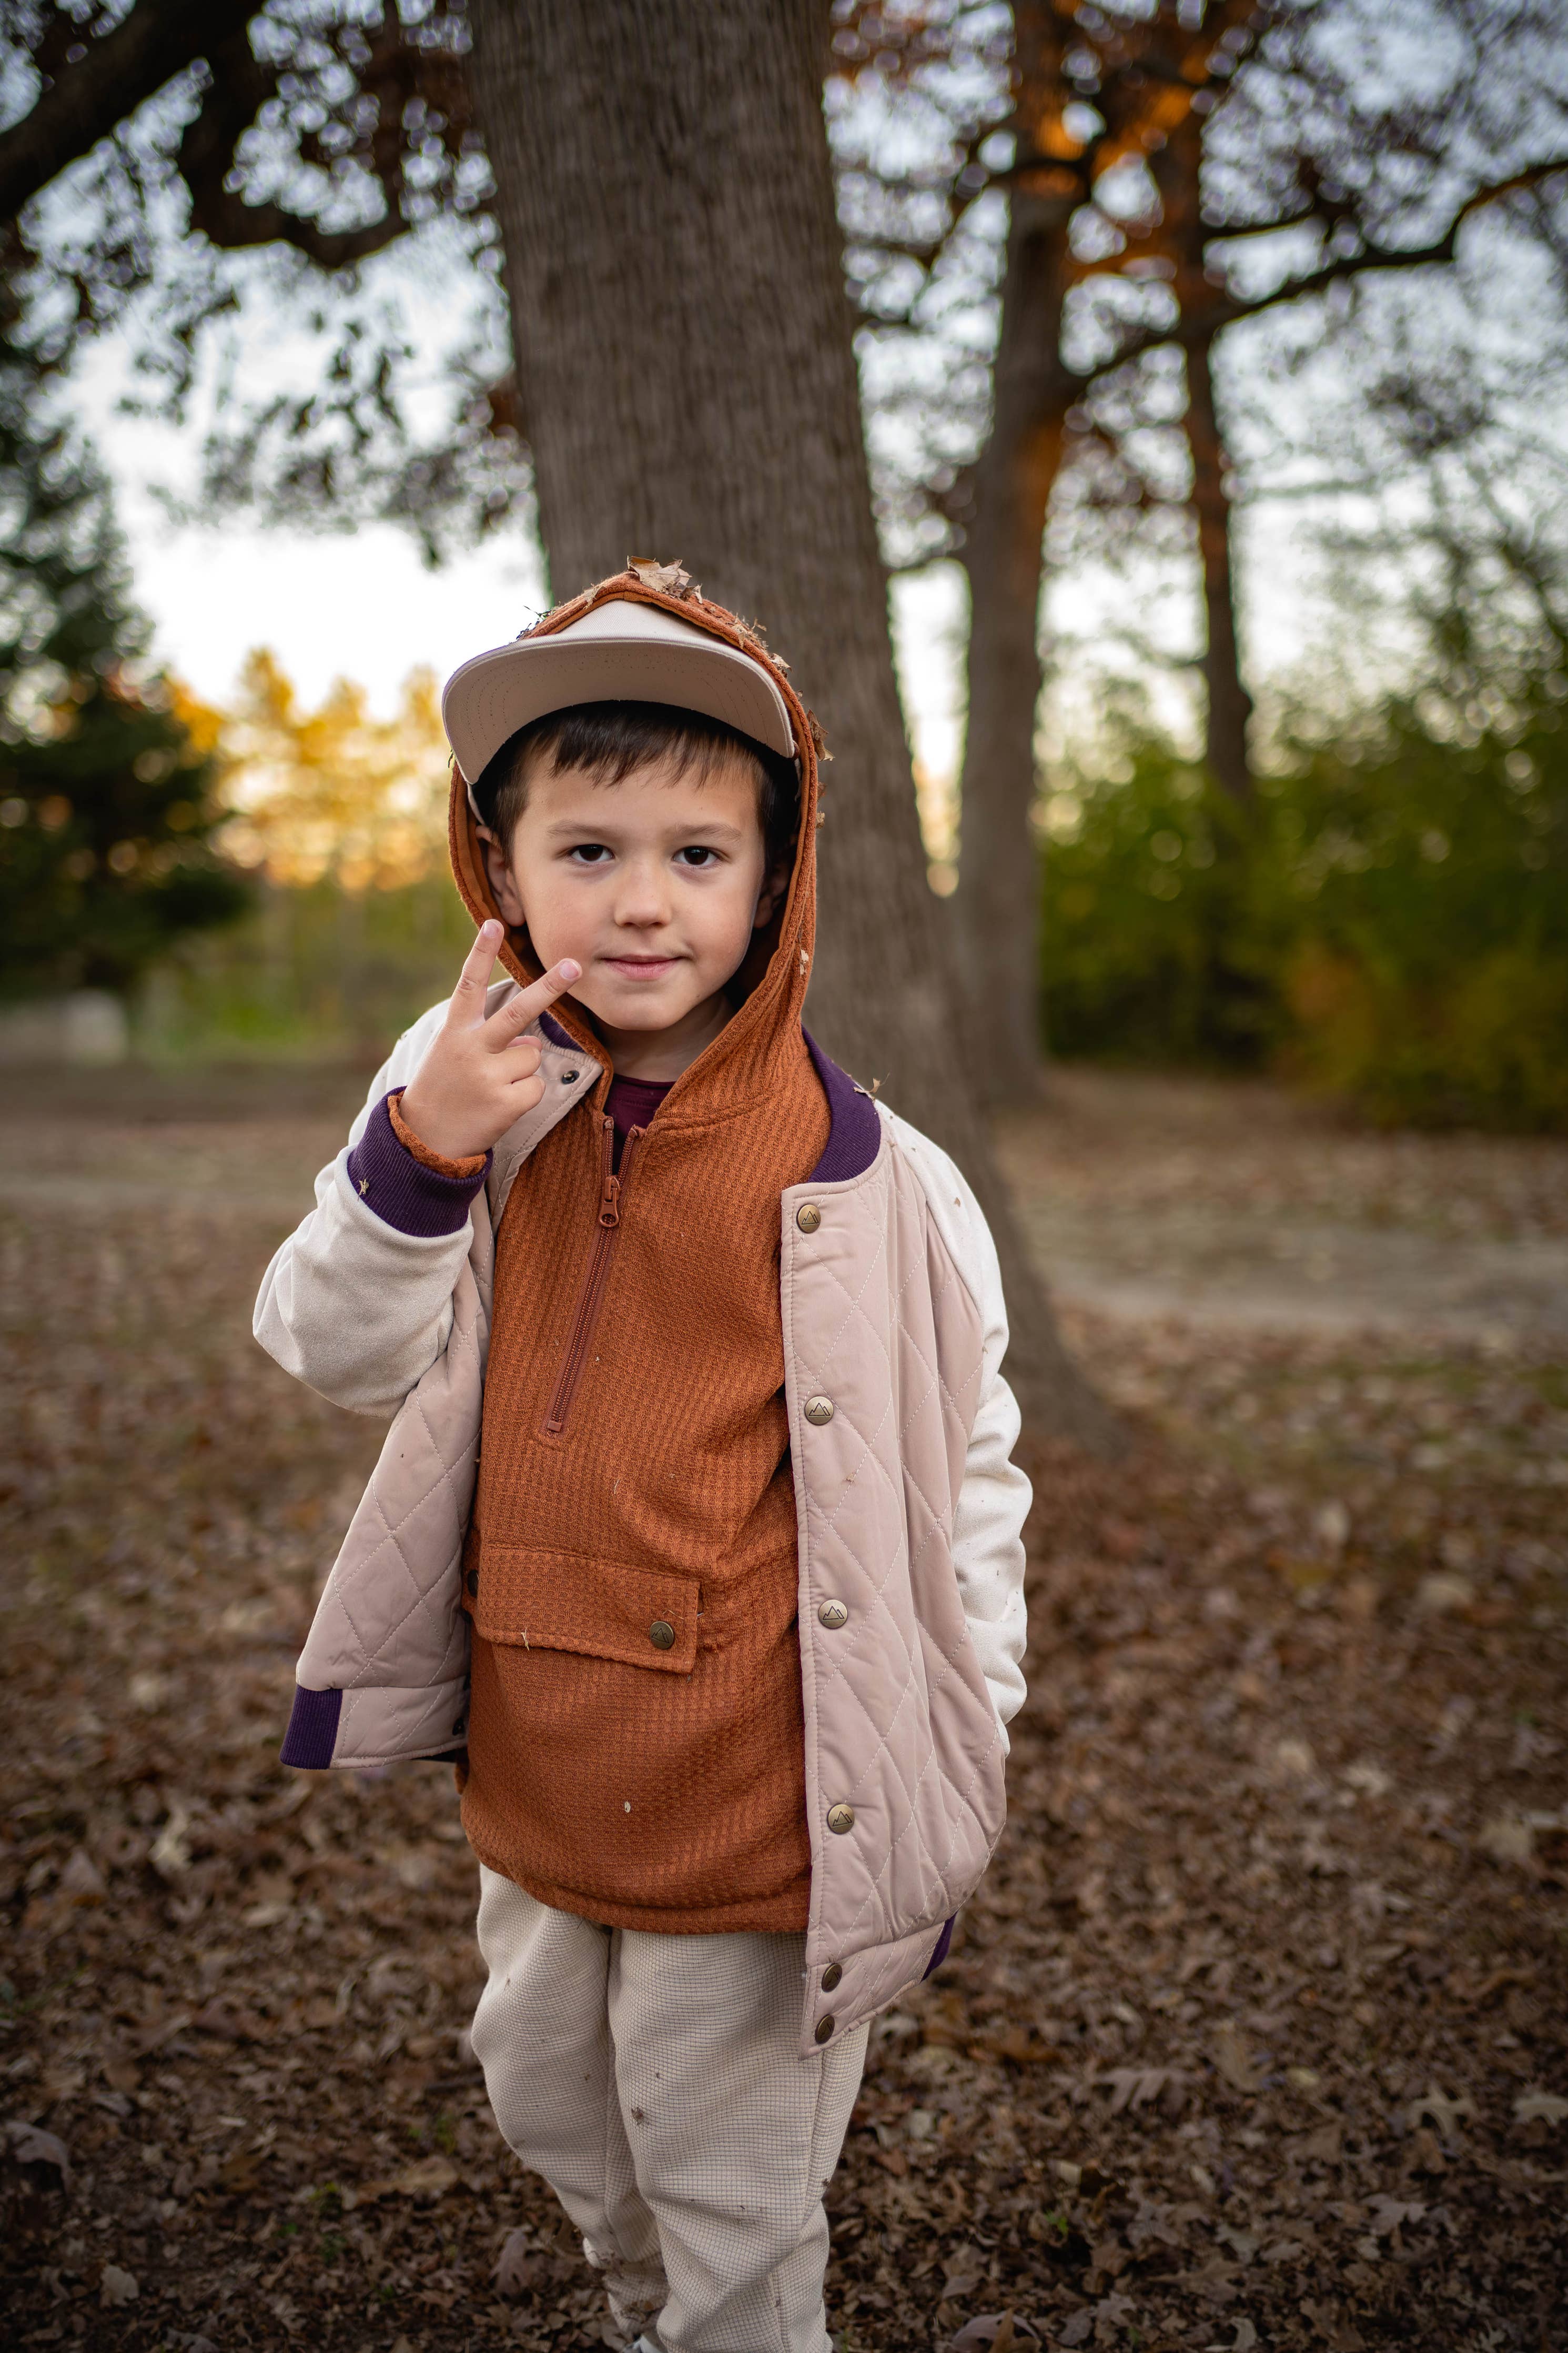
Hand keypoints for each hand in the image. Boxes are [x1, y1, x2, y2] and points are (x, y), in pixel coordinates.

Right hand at [397, 923, 581, 1160]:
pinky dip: (525, 1095)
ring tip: (492, 1087)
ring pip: (532, 1055)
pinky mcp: (505, 1103)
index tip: (492, 923)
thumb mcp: (456, 1056)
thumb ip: (491, 1040)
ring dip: (521, 1070)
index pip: (468, 984)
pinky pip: (536, 1085)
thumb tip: (533, 1042)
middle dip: (549, 987)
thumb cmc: (444, 1089)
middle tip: (574, 965)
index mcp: (454, 1032)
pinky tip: (499, 1106)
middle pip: (516, 1012)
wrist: (424, 1141)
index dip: (480, 953)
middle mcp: (471, 1049)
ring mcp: (488, 1077)